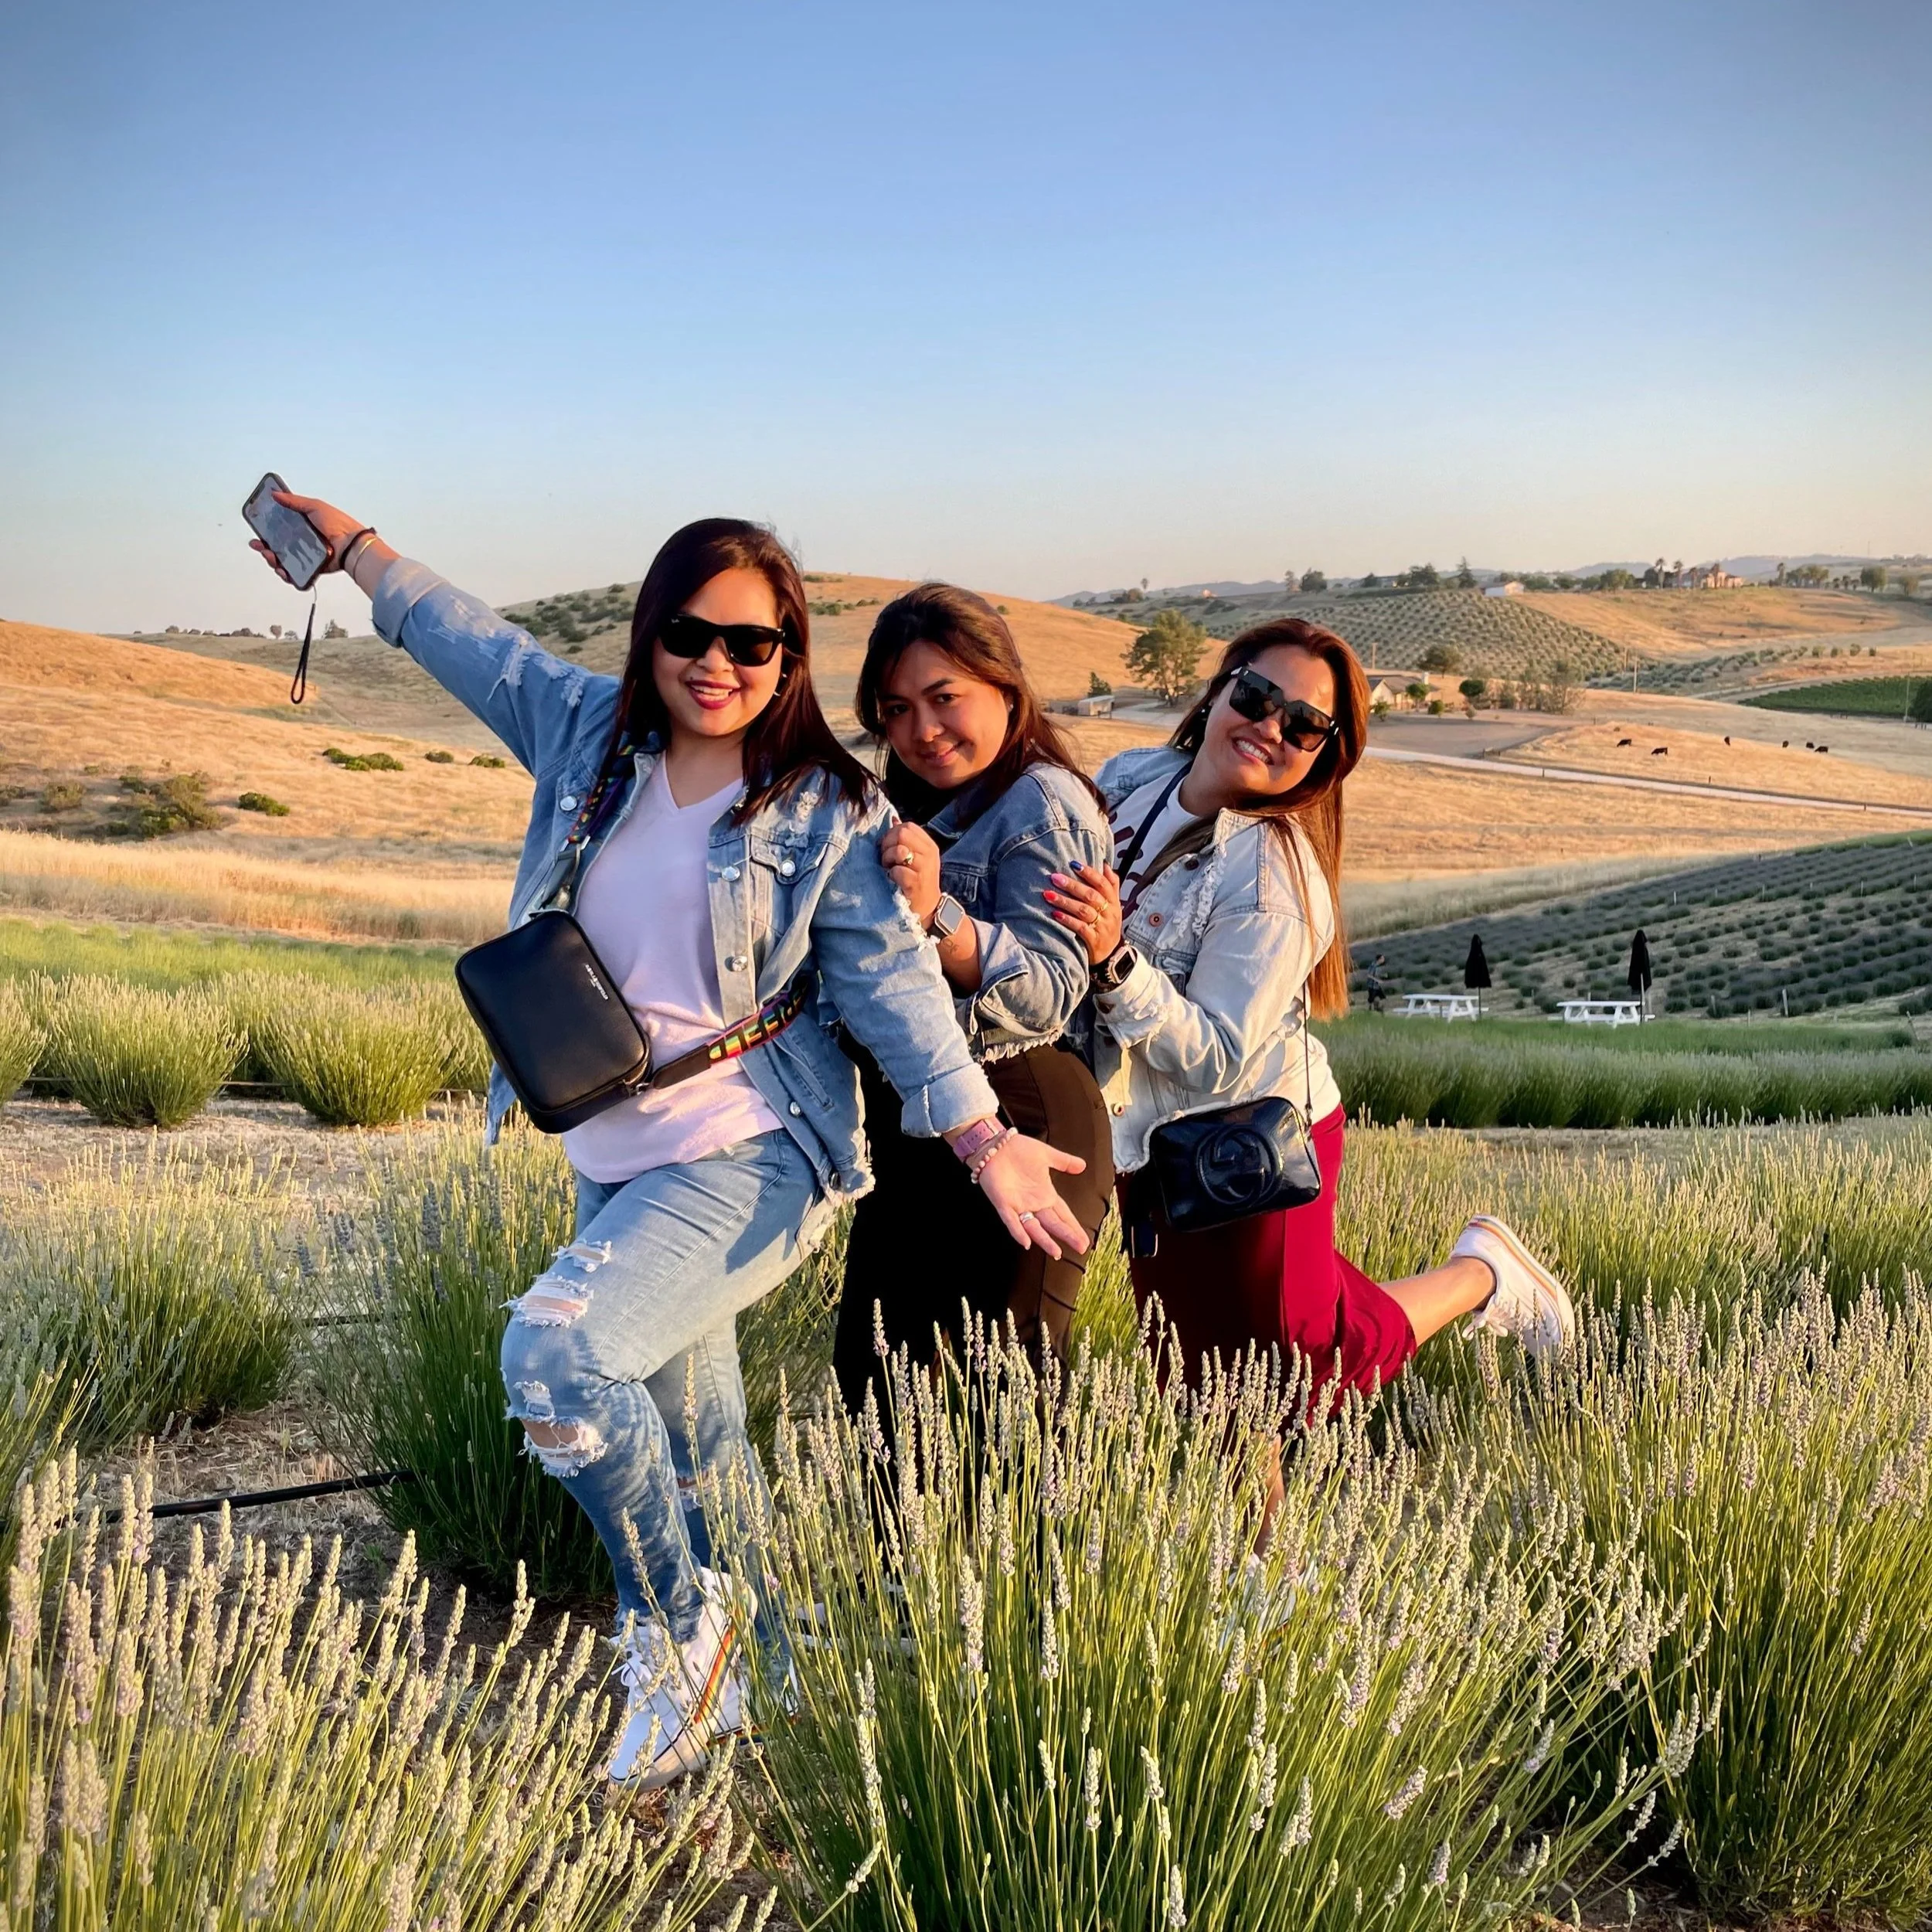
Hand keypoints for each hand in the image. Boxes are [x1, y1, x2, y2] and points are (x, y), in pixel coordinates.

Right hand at [248, 491, 362, 583]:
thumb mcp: (314, 506)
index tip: (257, 534)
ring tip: (272, 558)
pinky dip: (286, 574)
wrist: (351, 543)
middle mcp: (302, 542)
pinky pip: (295, 574)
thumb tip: (276, 494)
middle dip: (264, 549)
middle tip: (260, 546)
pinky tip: (282, 571)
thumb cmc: (337, 523)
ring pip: (283, 562)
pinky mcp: (311, 569)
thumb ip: (294, 501)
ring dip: (273, 561)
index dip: (265, 533)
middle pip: (277, 548)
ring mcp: (306, 557)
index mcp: (301, 527)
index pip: (278, 530)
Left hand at [880, 820, 942, 925]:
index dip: (892, 834)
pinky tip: (893, 880)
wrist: (928, 909)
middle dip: (888, 844)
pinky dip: (891, 875)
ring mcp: (924, 868)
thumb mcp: (917, 858)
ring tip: (888, 868)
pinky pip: (897, 870)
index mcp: (929, 846)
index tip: (888, 847)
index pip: (907, 826)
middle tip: (886, 858)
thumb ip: (907, 839)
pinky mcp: (916, 883)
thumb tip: (894, 819)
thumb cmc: (918, 881)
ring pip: (899, 850)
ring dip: (887, 859)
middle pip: (902, 834)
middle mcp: (930, 854)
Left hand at [973, 1133, 1088, 1257]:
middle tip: (1081, 1248)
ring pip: (1034, 1228)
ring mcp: (1018, 1205)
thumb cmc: (1018, 1149)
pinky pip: (1011, 1221)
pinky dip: (1018, 1231)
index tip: (1085, 1240)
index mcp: (1045, 1193)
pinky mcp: (1003, 1203)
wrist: (995, 1143)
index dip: (1074, 1226)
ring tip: (1057, 1252)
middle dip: (1067, 1236)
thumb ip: (1064, 1162)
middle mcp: (1034, 1203)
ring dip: (1045, 1240)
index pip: (1063, 1214)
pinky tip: (1027, 1242)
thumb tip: (1083, 1166)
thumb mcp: (1046, 1155)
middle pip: (1053, 1223)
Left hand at [1044, 861, 1122, 964]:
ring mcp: (1102, 927)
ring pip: (1083, 911)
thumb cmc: (1107, 924)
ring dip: (1065, 901)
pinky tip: (1055, 914)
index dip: (1089, 873)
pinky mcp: (1094, 940)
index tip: (1073, 864)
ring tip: (1048, 894)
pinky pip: (1080, 928)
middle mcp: (1109, 912)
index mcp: (1113, 901)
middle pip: (1091, 896)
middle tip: (1054, 878)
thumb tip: (1105, 864)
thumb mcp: (1113, 905)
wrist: (1111, 954)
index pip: (1103, 883)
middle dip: (1072, 885)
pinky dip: (1067, 920)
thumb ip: (1111, 884)